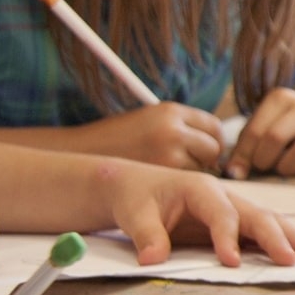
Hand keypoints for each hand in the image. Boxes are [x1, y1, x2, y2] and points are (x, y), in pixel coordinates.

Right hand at [77, 102, 223, 171]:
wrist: (78, 153)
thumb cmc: (117, 140)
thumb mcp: (150, 122)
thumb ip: (181, 128)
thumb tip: (216, 147)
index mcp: (170, 111)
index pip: (213, 126)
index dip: (212, 141)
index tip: (204, 151)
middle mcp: (172, 129)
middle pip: (213, 147)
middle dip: (207, 159)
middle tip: (190, 166)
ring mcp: (168, 152)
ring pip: (202, 167)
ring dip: (192, 172)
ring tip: (167, 172)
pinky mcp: (160, 174)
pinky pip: (185, 181)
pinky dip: (178, 183)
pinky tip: (160, 181)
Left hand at [100, 162, 294, 266]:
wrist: (134, 187)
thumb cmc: (136, 198)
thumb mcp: (133, 214)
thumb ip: (146, 235)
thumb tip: (153, 260)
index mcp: (201, 188)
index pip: (222, 214)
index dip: (228, 238)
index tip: (231, 263)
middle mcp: (225, 195)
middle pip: (257, 215)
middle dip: (276, 237)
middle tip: (292, 260)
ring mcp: (233, 207)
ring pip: (268, 220)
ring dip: (291, 238)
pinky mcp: (234, 220)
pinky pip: (262, 229)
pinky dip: (283, 240)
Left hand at [223, 87, 294, 179]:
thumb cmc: (280, 129)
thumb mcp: (260, 130)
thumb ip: (244, 149)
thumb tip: (233, 173)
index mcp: (280, 98)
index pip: (255, 131)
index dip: (243, 156)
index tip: (239, 171)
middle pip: (276, 138)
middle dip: (264, 161)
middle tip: (263, 167)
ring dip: (287, 167)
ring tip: (283, 168)